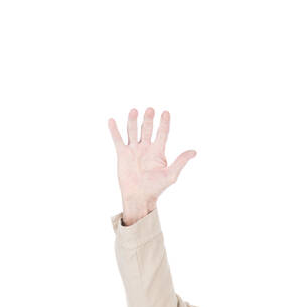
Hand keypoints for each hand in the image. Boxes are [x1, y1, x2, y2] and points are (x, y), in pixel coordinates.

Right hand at [107, 107, 195, 222]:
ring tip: (134, 110)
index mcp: (158, 152)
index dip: (164, 123)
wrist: (139, 197)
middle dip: (149, 119)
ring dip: (133, 121)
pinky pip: (118, 139)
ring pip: (133, 131)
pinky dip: (114, 130)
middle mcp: (146, 148)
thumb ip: (181, 161)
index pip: (162, 133)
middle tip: (150, 110)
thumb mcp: (171, 175)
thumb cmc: (156, 188)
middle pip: (147, 129)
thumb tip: (194, 151)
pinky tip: (112, 120)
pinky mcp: (123, 154)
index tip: (166, 112)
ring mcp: (134, 150)